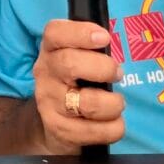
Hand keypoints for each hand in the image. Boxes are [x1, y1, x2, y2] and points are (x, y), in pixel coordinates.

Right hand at [33, 20, 124, 152]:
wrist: (55, 121)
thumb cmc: (74, 79)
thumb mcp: (75, 56)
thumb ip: (91, 46)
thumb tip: (115, 43)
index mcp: (50, 49)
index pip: (55, 33)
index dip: (81, 33)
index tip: (104, 38)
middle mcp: (45, 73)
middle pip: (70, 64)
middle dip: (103, 69)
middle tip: (118, 74)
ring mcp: (49, 102)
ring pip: (87, 103)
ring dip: (112, 104)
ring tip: (118, 103)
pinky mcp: (59, 128)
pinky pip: (93, 131)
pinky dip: (113, 128)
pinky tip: (115, 123)